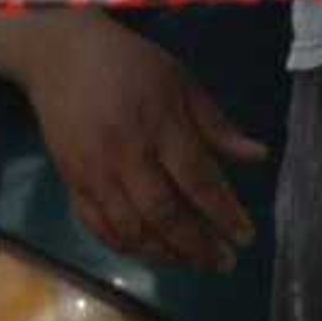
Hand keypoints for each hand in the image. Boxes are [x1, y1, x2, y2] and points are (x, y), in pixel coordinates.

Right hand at [18, 21, 266, 271]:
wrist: (62, 57)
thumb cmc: (131, 65)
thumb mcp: (181, 82)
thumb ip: (216, 124)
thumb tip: (259, 157)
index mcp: (159, 123)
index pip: (198, 179)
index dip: (224, 214)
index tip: (246, 237)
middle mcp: (125, 153)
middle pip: (164, 213)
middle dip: (198, 245)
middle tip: (224, 263)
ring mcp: (94, 171)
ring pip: (131, 229)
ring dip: (165, 254)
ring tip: (193, 262)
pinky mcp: (71, 182)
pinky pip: (99, 227)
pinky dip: (126, 247)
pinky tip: (150, 252)